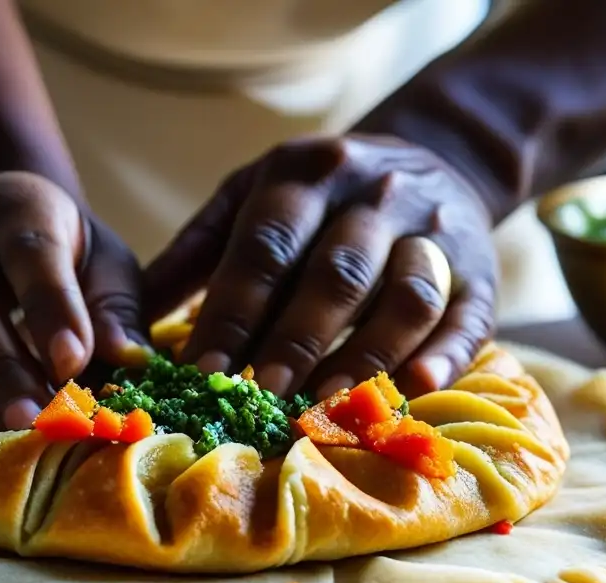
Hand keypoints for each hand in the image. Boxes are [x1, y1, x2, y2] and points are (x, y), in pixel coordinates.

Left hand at [143, 135, 497, 399]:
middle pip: (335, 271)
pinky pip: (467, 312)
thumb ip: (192, 257)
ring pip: (405, 292)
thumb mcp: (249, 199)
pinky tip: (418, 385)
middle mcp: (374, 193)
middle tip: (264, 393)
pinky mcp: (479, 268)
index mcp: (305, 174)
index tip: (202, 371)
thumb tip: (126, 332)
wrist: (432, 156)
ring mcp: (433, 229)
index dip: (233, 311)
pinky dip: (446, 352)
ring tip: (328, 402)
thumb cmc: (317, 197)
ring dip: (366, 351)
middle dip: (297, 336)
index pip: (265, 248)